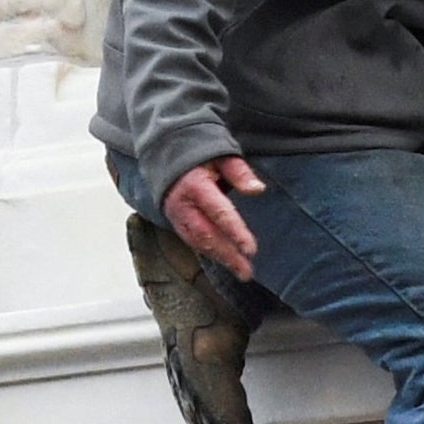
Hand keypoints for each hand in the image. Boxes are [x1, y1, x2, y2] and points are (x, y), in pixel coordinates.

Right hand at [161, 156, 262, 276]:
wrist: (166, 152)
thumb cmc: (201, 153)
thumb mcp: (222, 155)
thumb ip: (239, 172)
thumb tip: (257, 190)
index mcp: (195, 185)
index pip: (218, 213)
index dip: (235, 232)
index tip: (251, 250)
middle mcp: (182, 204)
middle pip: (207, 234)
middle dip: (228, 255)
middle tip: (247, 271)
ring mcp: (176, 215)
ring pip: (198, 242)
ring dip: (220, 258)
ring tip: (241, 271)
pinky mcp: (175, 222)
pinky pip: (193, 241)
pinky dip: (210, 252)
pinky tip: (226, 261)